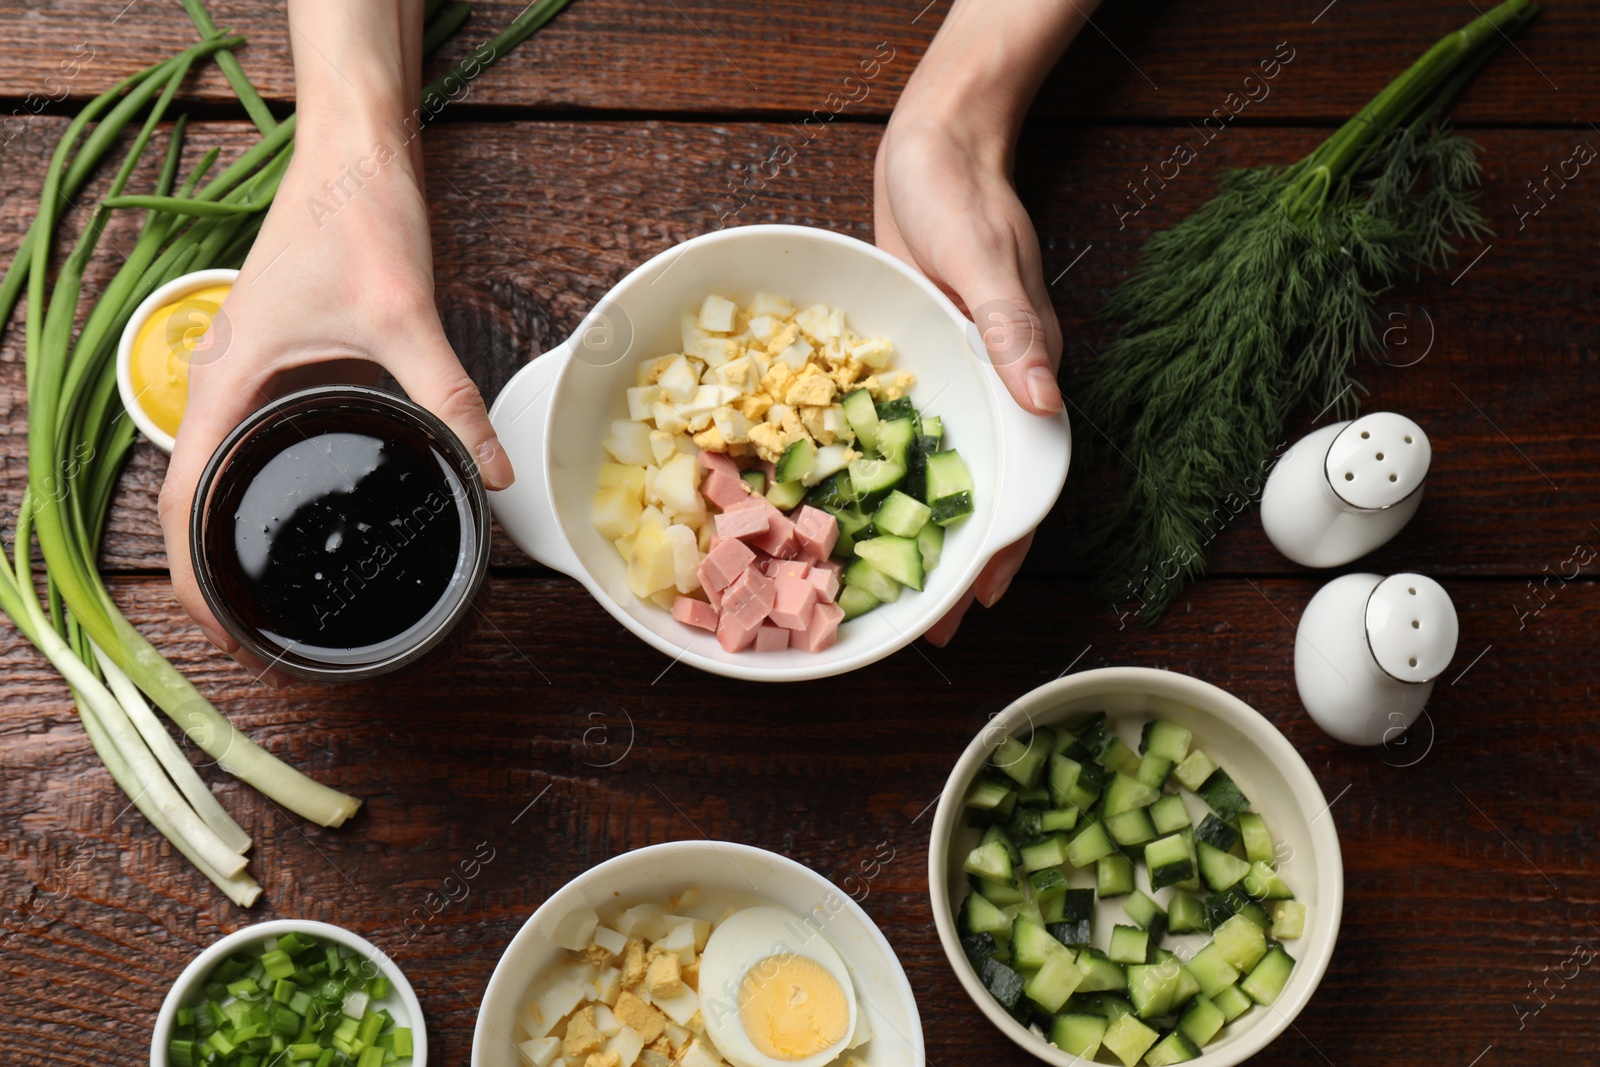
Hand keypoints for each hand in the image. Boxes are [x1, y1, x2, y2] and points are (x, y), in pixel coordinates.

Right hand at [157, 125, 512, 685]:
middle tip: (252, 628)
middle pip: (188, 497)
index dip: (190, 577)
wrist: (351, 155)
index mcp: (228, 381)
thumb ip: (449, 397)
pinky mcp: (266, 356)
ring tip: (262, 587)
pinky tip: (291, 503)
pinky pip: (241, 435)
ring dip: (223, 527)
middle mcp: (219, 380)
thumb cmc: (356, 221)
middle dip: (207, 568)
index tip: (223, 629)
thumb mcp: (405, 320)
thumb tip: (492, 469)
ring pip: (209, 467)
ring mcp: (238, 368)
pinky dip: (249, 481)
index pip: (183, 502)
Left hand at [874, 115, 1061, 646]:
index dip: (1004, 543)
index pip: (1023, 477)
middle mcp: (994, 385)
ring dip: (920, 528)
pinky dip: (889, 475)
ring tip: (890, 586)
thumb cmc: (961, 195)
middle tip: (929, 627)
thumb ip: (1013, 326)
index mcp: (1022, 370)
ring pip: (942, 470)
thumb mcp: (985, 259)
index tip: (982, 600)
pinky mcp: (919, 363)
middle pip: (982, 489)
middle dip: (959, 560)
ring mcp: (955, 378)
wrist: (935, 146)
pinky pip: (906, 433)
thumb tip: (1044, 402)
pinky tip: (857, 508)